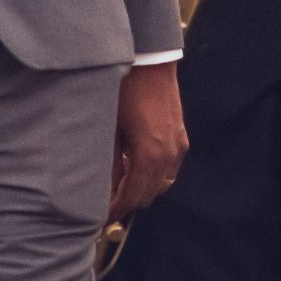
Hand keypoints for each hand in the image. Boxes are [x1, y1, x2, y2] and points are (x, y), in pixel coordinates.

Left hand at [109, 61, 187, 221]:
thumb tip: (104, 187)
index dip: (116, 209)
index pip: (132, 196)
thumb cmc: (123, 89)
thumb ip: (110, 161)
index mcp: (149, 156)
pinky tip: (133, 165)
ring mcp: (178, 147)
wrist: (150, 61)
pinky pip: (168, 168)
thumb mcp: (110, 127)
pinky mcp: (181, 138)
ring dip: (140, 188)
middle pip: (148, 195)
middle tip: (104, 202)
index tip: (100, 218)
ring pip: (160, 183)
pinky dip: (152, 174)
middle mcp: (169, 157)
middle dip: (127, 201)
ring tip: (117, 185)